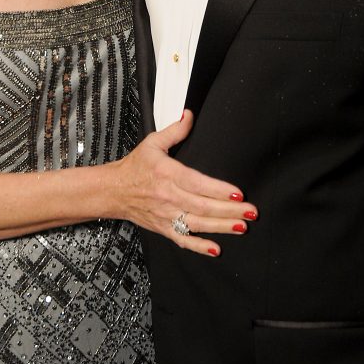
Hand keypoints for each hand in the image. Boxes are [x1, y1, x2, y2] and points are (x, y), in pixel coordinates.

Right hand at [113, 110, 257, 255]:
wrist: (113, 191)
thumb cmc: (134, 167)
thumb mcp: (153, 143)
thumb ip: (175, 130)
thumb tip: (189, 115)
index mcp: (167, 173)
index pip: (197, 183)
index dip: (218, 190)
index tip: (238, 193)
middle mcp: (168, 197)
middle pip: (203, 206)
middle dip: (229, 210)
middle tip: (250, 211)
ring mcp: (166, 215)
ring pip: (198, 224)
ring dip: (222, 227)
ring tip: (242, 227)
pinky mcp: (164, 228)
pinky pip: (183, 240)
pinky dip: (199, 246)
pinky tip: (216, 249)